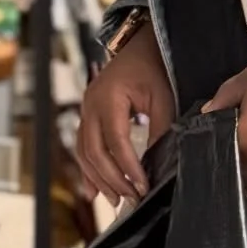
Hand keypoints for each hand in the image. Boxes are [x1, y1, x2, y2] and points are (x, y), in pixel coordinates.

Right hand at [78, 22, 175, 202]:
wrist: (141, 46)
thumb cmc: (153, 69)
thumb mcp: (163, 98)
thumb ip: (160, 130)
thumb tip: (159, 165)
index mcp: (109, 97)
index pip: (116, 140)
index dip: (129, 167)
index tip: (143, 187)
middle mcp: (90, 104)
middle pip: (94, 150)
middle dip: (112, 179)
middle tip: (131, 198)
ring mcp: (85, 110)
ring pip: (84, 152)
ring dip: (99, 178)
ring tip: (117, 200)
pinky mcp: (87, 116)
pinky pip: (82, 147)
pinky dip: (88, 170)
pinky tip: (93, 191)